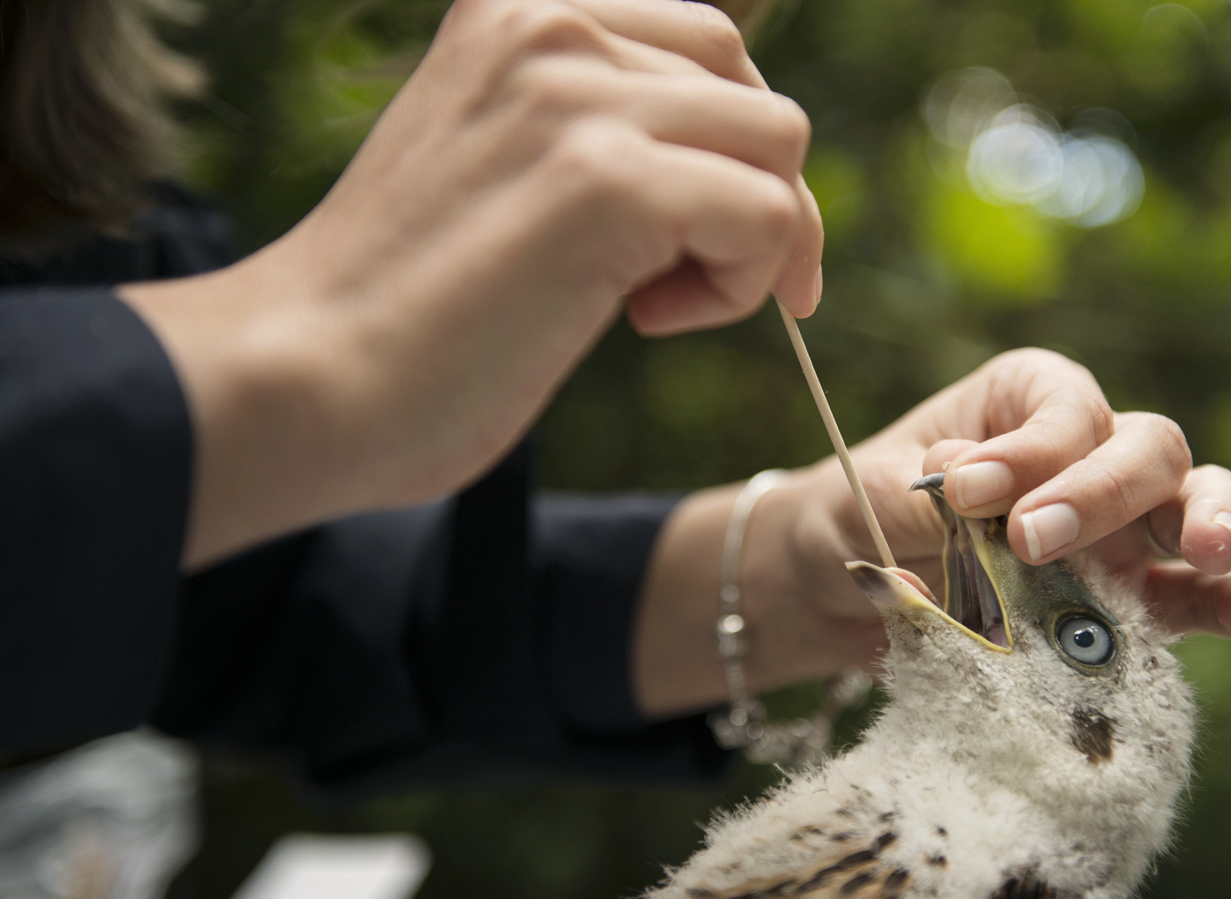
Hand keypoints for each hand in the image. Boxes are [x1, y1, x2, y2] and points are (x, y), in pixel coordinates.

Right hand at [121, 0, 822, 566]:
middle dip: (756, 193)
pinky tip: (645, 322)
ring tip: (651, 307)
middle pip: (753, 87)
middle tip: (685, 284)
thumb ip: (592, 133)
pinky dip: (738, 286)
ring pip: (779, 142)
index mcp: (519, 13)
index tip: (704, 231)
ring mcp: (577, 97)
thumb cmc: (400, 311)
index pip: (702, 41)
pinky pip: (770, 215)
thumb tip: (728, 166)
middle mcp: (550, 25)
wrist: (301, 380)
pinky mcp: (605, 181)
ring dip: (749, 241)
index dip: (727, 145)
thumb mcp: (499, 168)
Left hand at [772, 348, 1230, 683]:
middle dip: (1099, 492)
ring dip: (1208, 524)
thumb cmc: (856, 512)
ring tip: (1209, 553)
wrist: (840, 590)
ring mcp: (1117, 527)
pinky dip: (1222, 604)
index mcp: (1024, 400)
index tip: (967, 492)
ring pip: (1191, 505)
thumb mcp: (867, 493)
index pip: (1064, 408)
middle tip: (1032, 540)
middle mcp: (1085, 454)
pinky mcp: (1124, 600)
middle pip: (1142, 448)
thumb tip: (968, 485)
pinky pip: (1187, 597)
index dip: (1031, 451)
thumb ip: (921, 493)